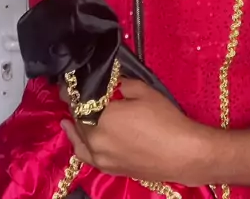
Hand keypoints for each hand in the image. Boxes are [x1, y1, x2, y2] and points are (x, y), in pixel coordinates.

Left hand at [61, 79, 209, 185]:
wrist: (182, 153)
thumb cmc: (164, 119)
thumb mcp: (143, 91)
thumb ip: (121, 83)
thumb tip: (110, 79)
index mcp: (102, 117)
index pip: (77, 101)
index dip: (70, 90)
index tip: (67, 82)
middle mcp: (95, 138)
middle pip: (78, 119)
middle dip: (75, 106)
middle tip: (75, 94)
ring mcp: (100, 157)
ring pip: (80, 138)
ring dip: (75, 125)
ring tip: (70, 115)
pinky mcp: (109, 169)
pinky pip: (87, 155)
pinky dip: (80, 144)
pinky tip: (78, 138)